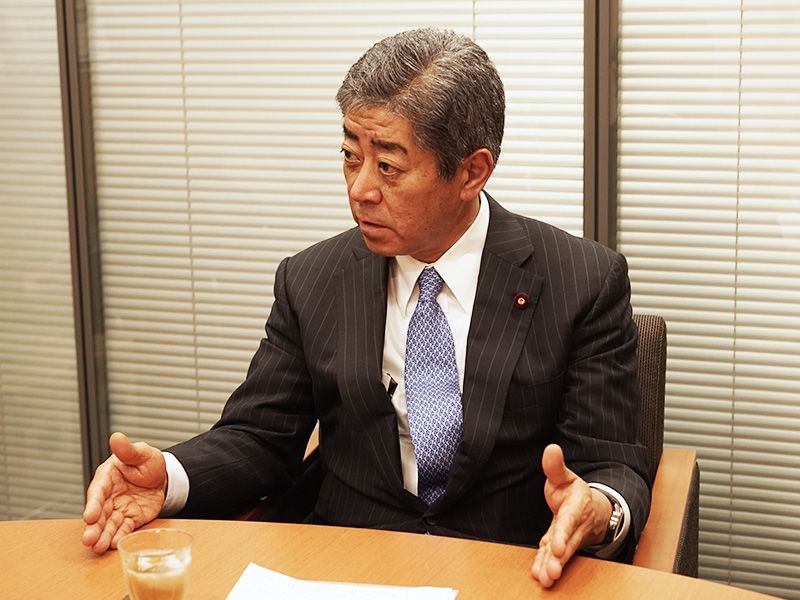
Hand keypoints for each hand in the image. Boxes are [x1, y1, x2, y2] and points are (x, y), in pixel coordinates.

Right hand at [81, 432, 166, 553]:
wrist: (165, 477)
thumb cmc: (148, 462)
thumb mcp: (142, 453)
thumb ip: (128, 450)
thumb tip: (116, 437)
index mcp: (108, 477)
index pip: (98, 491)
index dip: (93, 504)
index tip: (89, 516)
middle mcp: (110, 495)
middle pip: (99, 512)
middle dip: (93, 526)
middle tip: (88, 539)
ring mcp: (119, 508)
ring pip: (108, 524)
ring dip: (102, 535)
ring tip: (97, 547)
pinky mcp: (130, 519)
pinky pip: (123, 529)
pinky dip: (118, 537)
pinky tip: (112, 546)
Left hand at [531, 444, 611, 587]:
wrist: (591, 508)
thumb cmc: (574, 492)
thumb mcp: (565, 476)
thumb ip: (555, 466)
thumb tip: (551, 448)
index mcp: (575, 507)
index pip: (568, 522)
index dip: (562, 534)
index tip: (556, 546)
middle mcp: (574, 526)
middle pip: (567, 544)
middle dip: (559, 559)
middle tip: (551, 572)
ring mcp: (568, 538)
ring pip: (562, 554)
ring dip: (554, 567)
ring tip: (546, 579)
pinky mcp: (560, 545)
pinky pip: (554, 557)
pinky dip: (547, 566)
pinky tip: (540, 576)